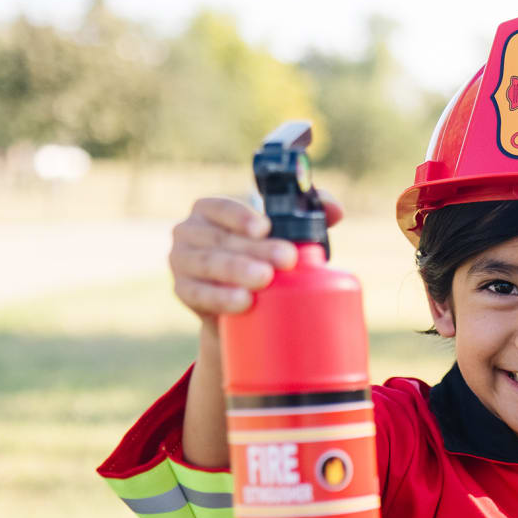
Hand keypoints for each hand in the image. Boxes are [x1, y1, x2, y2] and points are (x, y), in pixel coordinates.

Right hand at [169, 191, 343, 323]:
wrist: (238, 309)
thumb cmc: (262, 260)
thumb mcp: (281, 236)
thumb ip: (310, 215)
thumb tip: (335, 209)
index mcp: (210, 211)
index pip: (221, 207)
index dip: (241, 216)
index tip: (266, 227)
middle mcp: (189, 232)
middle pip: (222, 239)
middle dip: (255, 250)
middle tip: (286, 259)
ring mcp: (181, 262)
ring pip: (209, 265)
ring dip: (237, 272)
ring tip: (264, 281)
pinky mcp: (183, 291)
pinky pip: (199, 294)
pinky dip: (221, 298)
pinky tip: (242, 302)